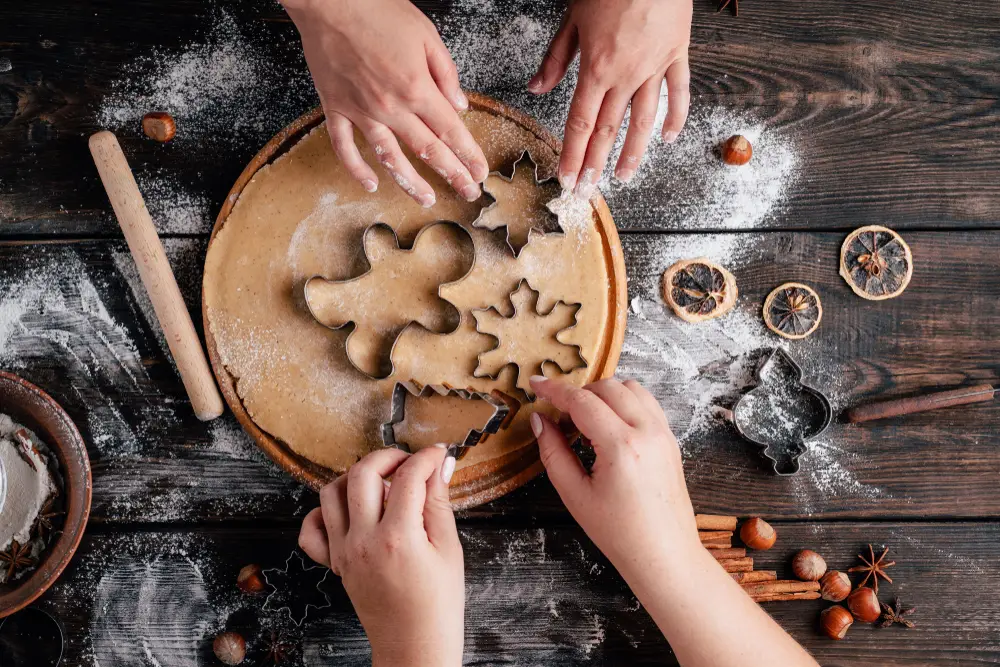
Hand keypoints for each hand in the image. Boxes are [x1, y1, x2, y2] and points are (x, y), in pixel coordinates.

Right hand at [283, 0, 488, 206]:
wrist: (329, 1)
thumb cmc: (378, 10)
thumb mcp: (426, 34)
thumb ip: (446, 73)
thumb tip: (460, 105)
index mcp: (417, 88)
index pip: (451, 131)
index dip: (468, 156)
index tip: (480, 173)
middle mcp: (391, 107)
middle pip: (428, 151)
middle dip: (452, 175)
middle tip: (468, 193)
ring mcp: (361, 111)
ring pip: (390, 158)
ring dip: (411, 182)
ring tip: (427, 198)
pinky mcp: (335, 108)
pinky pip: (345, 147)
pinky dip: (357, 169)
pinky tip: (371, 184)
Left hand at [299, 447, 463, 666]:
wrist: (415, 645)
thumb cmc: (438, 604)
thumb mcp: (449, 548)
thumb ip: (439, 502)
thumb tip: (440, 466)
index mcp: (398, 537)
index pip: (408, 477)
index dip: (426, 458)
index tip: (438, 454)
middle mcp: (363, 540)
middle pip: (362, 473)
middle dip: (388, 456)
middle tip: (409, 462)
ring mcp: (343, 551)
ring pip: (331, 492)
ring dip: (356, 477)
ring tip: (382, 482)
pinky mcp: (334, 562)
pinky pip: (312, 529)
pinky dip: (325, 512)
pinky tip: (351, 511)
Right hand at [528, 376, 700, 580]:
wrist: (664, 555)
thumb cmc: (619, 533)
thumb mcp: (575, 494)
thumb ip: (553, 452)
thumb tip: (540, 421)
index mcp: (621, 446)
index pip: (581, 401)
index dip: (554, 390)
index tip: (536, 384)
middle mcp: (647, 432)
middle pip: (607, 387)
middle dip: (579, 393)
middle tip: (560, 417)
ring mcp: (664, 434)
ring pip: (631, 388)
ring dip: (604, 394)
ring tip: (586, 421)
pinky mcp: (671, 440)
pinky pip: (647, 404)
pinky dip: (625, 403)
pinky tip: (610, 426)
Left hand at [529, 0, 692, 192]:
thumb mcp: (572, 17)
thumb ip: (555, 58)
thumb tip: (536, 89)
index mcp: (596, 67)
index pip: (580, 123)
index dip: (573, 155)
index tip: (568, 179)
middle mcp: (626, 74)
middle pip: (607, 129)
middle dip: (596, 164)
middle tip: (589, 191)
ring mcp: (655, 66)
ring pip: (643, 121)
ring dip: (633, 153)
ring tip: (625, 176)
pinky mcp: (677, 53)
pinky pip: (677, 92)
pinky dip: (675, 117)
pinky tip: (668, 139)